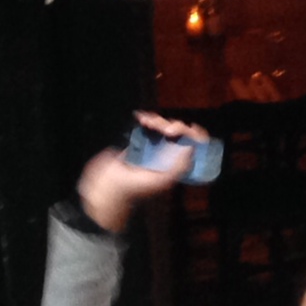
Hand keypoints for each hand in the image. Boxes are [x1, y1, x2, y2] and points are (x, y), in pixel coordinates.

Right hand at [77, 112, 206, 232]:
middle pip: (178, 132)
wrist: (110, 185)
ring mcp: (152, 145)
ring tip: (148, 123)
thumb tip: (192, 148)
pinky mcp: (138, 139)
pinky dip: (146, 118)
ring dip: (158, 120)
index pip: (192, 146)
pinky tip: (141, 118)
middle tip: (166, 131)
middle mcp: (166, 154)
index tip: (193, 128)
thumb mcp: (162, 181)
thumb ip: (178, 167)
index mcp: (175, 164)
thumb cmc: (136, 188)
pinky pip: (147, 124)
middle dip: (174, 126)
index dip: (196, 135)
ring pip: (163, 125)